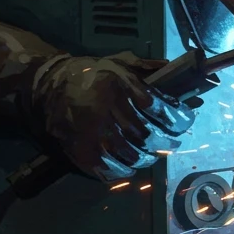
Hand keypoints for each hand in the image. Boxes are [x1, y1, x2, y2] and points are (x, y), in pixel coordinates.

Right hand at [32, 51, 196, 180]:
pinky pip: (107, 167)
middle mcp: (108, 108)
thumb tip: (172, 70)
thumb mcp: (118, 62)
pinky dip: (121, 171)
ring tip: (151, 156)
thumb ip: (145, 68)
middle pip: (147, 134)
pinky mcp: (80, 148)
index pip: (158, 107)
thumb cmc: (89, 73)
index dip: (176, 118)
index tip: (185, 122)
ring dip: (146, 158)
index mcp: (119, 85)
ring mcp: (93, 131)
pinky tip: (128, 168)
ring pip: (130, 154)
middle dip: (165, 142)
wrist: (48, 85)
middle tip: (172, 144)